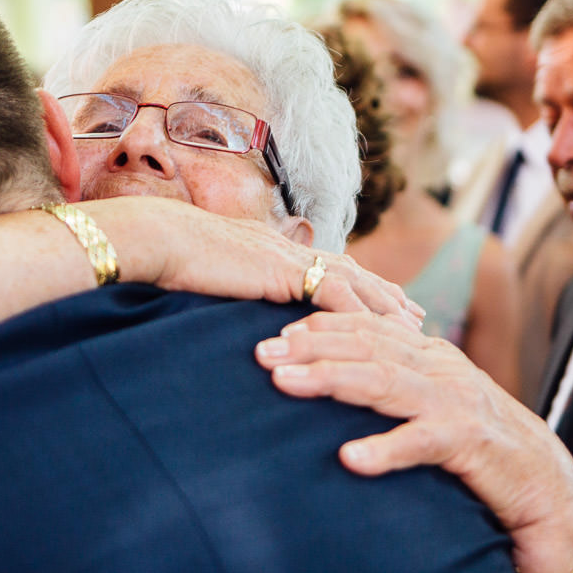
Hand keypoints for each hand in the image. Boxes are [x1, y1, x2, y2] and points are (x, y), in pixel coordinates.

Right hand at [86, 197, 422, 326]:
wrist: (155, 242)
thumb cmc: (165, 262)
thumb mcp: (205, 279)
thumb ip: (226, 293)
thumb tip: (225, 312)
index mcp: (270, 249)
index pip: (325, 267)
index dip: (356, 285)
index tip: (381, 302)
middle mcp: (286, 248)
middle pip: (351, 271)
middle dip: (385, 294)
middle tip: (417, 314)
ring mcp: (289, 258)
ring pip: (353, 282)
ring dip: (386, 305)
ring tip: (414, 327)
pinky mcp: (285, 272)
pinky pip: (335, 294)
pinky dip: (363, 313)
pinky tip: (385, 331)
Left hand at [254, 311, 572, 572]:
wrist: (547, 487)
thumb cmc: (480, 449)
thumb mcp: (432, 406)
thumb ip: (395, 385)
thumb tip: (337, 373)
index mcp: (429, 356)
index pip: (366, 328)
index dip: (318, 328)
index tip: (271, 336)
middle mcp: (441, 369)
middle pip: (367, 346)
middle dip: (310, 346)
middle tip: (261, 354)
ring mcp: (456, 402)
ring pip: (386, 381)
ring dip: (332, 379)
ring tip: (285, 384)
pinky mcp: (471, 443)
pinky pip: (422, 442)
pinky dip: (386, 449)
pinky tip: (350, 458)